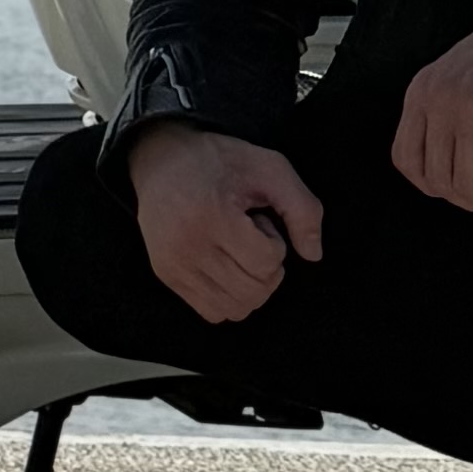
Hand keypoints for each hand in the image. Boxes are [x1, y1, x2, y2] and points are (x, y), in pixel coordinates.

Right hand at [125, 119, 325, 328]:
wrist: (159, 159)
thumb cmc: (218, 161)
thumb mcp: (270, 168)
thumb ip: (303, 208)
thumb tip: (313, 255)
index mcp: (213, 215)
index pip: (266, 262)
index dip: (275, 244)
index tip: (258, 221)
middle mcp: (188, 246)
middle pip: (253, 290)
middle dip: (267, 269)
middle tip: (251, 239)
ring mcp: (174, 265)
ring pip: (235, 308)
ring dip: (250, 286)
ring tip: (236, 253)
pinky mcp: (166, 276)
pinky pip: (212, 312)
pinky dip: (229, 299)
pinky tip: (224, 268)